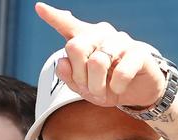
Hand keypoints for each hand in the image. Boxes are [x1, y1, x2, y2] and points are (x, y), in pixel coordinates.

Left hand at [35, 2, 165, 107]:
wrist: (137, 92)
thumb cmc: (107, 85)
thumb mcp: (83, 87)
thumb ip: (68, 76)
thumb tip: (63, 62)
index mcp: (85, 39)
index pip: (67, 25)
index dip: (53, 17)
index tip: (39, 7)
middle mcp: (101, 34)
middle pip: (76, 47)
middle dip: (78, 75)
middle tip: (88, 88)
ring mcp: (120, 40)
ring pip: (97, 61)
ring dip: (97, 85)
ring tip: (102, 93)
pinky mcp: (138, 52)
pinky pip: (121, 71)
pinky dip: (116, 87)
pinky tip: (118, 89)